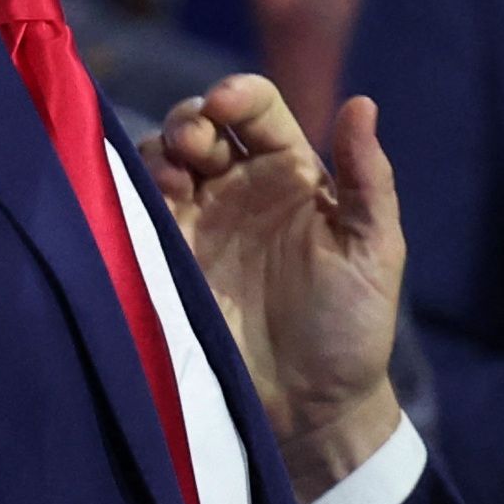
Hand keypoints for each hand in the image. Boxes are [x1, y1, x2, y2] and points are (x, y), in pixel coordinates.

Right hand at [145, 76, 403, 500]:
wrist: (309, 409)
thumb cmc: (352, 329)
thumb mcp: (373, 252)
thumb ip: (369, 178)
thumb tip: (362, 102)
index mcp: (292, 175)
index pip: (258, 109)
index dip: (237, 94)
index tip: (224, 105)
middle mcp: (239, 189)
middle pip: (200, 124)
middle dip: (189, 119)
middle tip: (193, 145)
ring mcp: (199, 223)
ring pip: (162, 159)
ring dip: (158, 150)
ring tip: (174, 175)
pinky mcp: (165, 260)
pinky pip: (136, 208)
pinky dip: (131, 188)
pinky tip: (146, 196)